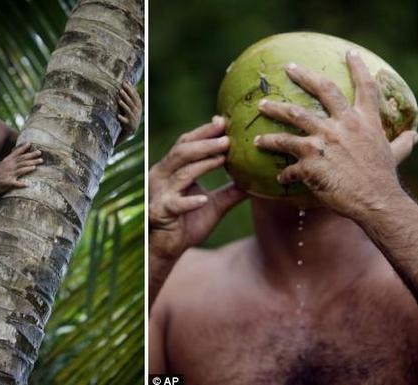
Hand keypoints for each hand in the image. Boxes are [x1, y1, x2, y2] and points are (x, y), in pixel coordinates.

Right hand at [0, 142, 42, 192]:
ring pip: (21, 169)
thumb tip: (18, 156)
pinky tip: (26, 184)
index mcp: (8, 161)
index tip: (30, 143)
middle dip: (31, 156)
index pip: (16, 153)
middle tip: (40, 153)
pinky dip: (21, 184)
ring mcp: (9, 174)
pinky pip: (16, 183)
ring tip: (36, 166)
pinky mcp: (8, 182)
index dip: (23, 148)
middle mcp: (9, 166)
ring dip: (28, 167)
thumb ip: (11, 159)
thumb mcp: (3, 163)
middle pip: (22, 160)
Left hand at [116, 80, 141, 144]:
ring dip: (124, 105)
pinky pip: (125, 122)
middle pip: (132, 103)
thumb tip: (126, 80)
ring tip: (119, 100)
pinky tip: (118, 116)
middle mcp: (137, 112)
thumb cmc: (128, 115)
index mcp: (138, 106)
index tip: (125, 83)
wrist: (130, 131)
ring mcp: (133, 119)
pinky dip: (122, 119)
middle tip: (120, 90)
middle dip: (127, 96)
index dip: (131, 89)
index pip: (135, 96)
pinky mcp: (129, 126)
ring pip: (129, 111)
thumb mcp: (130, 105)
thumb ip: (129, 95)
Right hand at [149, 116, 247, 259]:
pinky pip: (175, 204)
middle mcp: (162, 177)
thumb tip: (257, 181)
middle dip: (205, 143)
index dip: (203, 132)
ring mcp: (160, 194)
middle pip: (182, 152)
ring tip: (222, 157)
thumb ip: (232, 191)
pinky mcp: (161, 212)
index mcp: (171, 170)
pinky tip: (204, 199)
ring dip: (202, 164)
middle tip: (227, 138)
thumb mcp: (214, 204)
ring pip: (180, 173)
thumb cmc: (187, 223)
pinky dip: (189, 201)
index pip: (186, 143)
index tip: (223, 122)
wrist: (167, 249)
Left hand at [255, 50, 417, 217]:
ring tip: (261, 107)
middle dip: (304, 76)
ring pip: (293, 117)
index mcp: (364, 121)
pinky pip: (288, 164)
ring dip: (274, 111)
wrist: (375, 202)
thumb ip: (401, 142)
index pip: (365, 86)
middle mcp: (343, 125)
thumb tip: (414, 135)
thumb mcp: (394, 154)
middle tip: (289, 68)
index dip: (358, 67)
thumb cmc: (383, 179)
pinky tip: (279, 178)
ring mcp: (323, 141)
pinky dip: (284, 172)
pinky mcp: (309, 162)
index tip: (349, 52)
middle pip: (322, 90)